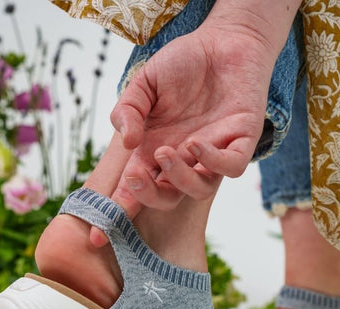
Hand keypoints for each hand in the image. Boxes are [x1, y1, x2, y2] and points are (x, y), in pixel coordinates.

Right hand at [110, 24, 275, 210]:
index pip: (134, 189)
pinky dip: (213, 162)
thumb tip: (127, 141)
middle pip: (166, 198)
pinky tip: (195, 144)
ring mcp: (213, 153)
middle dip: (148, 196)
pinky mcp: (241, 142)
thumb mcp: (145, 83)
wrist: (224, 41)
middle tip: (135, 177)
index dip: (118, 211)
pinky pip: (230, 168)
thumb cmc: (183, 64)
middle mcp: (183, 159)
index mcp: (155, 150)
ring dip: (179, 177)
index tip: (97, 235)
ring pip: (198, 189)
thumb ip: (128, 109)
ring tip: (165, 151)